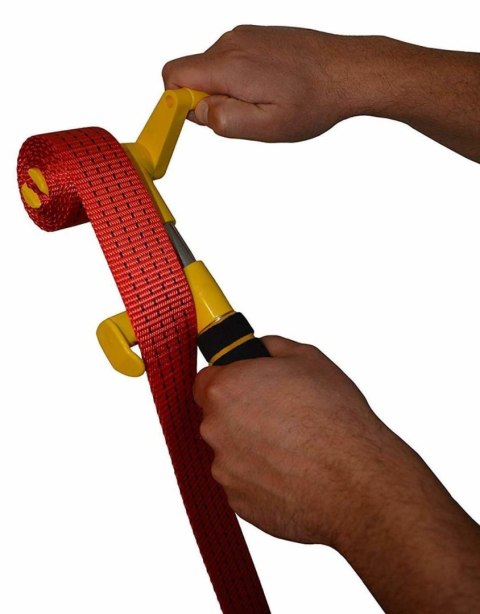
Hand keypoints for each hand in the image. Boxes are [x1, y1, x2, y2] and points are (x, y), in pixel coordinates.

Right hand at [162, 25, 377, 141]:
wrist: (349, 70)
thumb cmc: (314, 100)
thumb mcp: (267, 127)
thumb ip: (224, 120)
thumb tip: (197, 111)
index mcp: (229, 66)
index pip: (173, 76)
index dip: (177, 103)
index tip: (201, 118)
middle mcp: (231, 43)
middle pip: (192, 74)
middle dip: (208, 101)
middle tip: (246, 116)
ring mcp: (244, 36)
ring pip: (212, 69)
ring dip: (227, 91)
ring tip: (264, 102)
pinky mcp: (256, 35)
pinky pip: (231, 61)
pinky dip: (241, 79)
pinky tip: (271, 89)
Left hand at [194, 335, 479, 611]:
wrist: (356, 480)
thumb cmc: (334, 418)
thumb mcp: (307, 358)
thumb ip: (271, 348)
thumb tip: (260, 350)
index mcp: (226, 388)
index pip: (207, 379)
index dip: (230, 380)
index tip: (247, 384)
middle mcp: (215, 429)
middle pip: (218, 416)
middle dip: (242, 413)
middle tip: (280, 415)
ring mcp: (225, 470)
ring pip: (231, 451)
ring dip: (253, 447)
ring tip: (294, 447)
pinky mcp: (239, 502)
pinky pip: (244, 482)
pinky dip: (262, 477)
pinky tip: (294, 472)